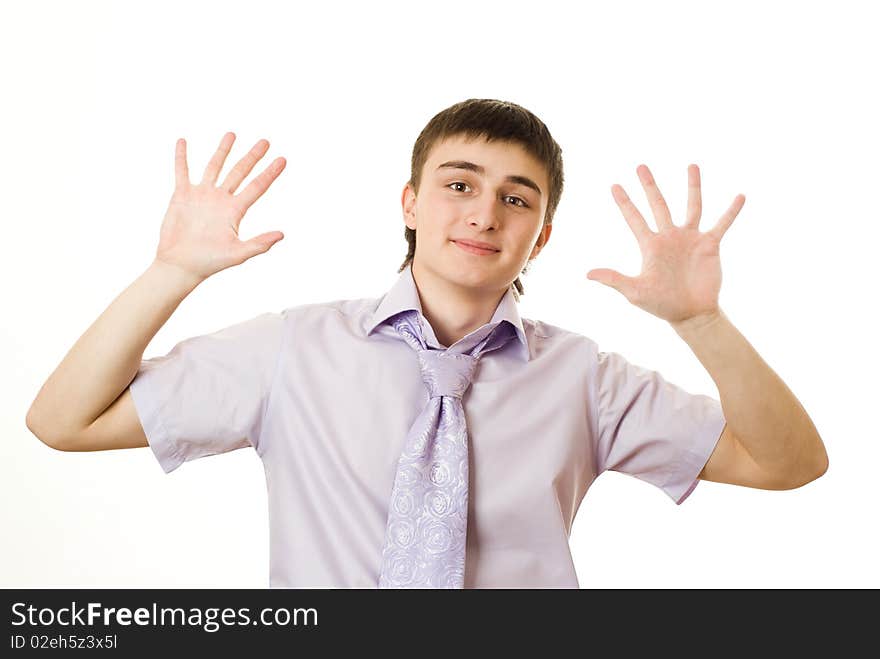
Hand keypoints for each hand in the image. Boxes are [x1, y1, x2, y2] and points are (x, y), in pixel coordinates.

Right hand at [154, 132, 286, 280]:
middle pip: (240, 172)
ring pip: (214, 166)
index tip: (283, 159)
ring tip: (232, 134)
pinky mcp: (182, 195)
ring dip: (223, 151)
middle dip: (252, 157)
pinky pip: (182, 171)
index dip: (270, 173)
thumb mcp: (238, 254)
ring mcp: (202, 195)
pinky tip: (183, 141)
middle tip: (265, 141)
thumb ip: (259, 243)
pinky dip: (182, 157)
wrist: (181, 264)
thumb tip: (282, 234)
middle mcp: (221, 199)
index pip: (257, 187)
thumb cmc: (209, 262)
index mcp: (235, 211)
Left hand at [586, 163, 744, 326]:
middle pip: (659, 205)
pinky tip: (740, 196)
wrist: (690, 314)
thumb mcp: (635, 291)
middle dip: (650, 186)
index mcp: (651, 245)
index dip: (624, 202)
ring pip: (692, 206)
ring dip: (692, 187)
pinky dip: (731, 211)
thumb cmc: (661, 304)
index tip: (614, 185)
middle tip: (641, 166)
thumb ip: (614, 279)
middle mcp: (670, 237)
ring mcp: (690, 239)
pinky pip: (722, 224)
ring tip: (692, 165)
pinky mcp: (710, 245)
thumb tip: (587, 274)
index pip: (634, 219)